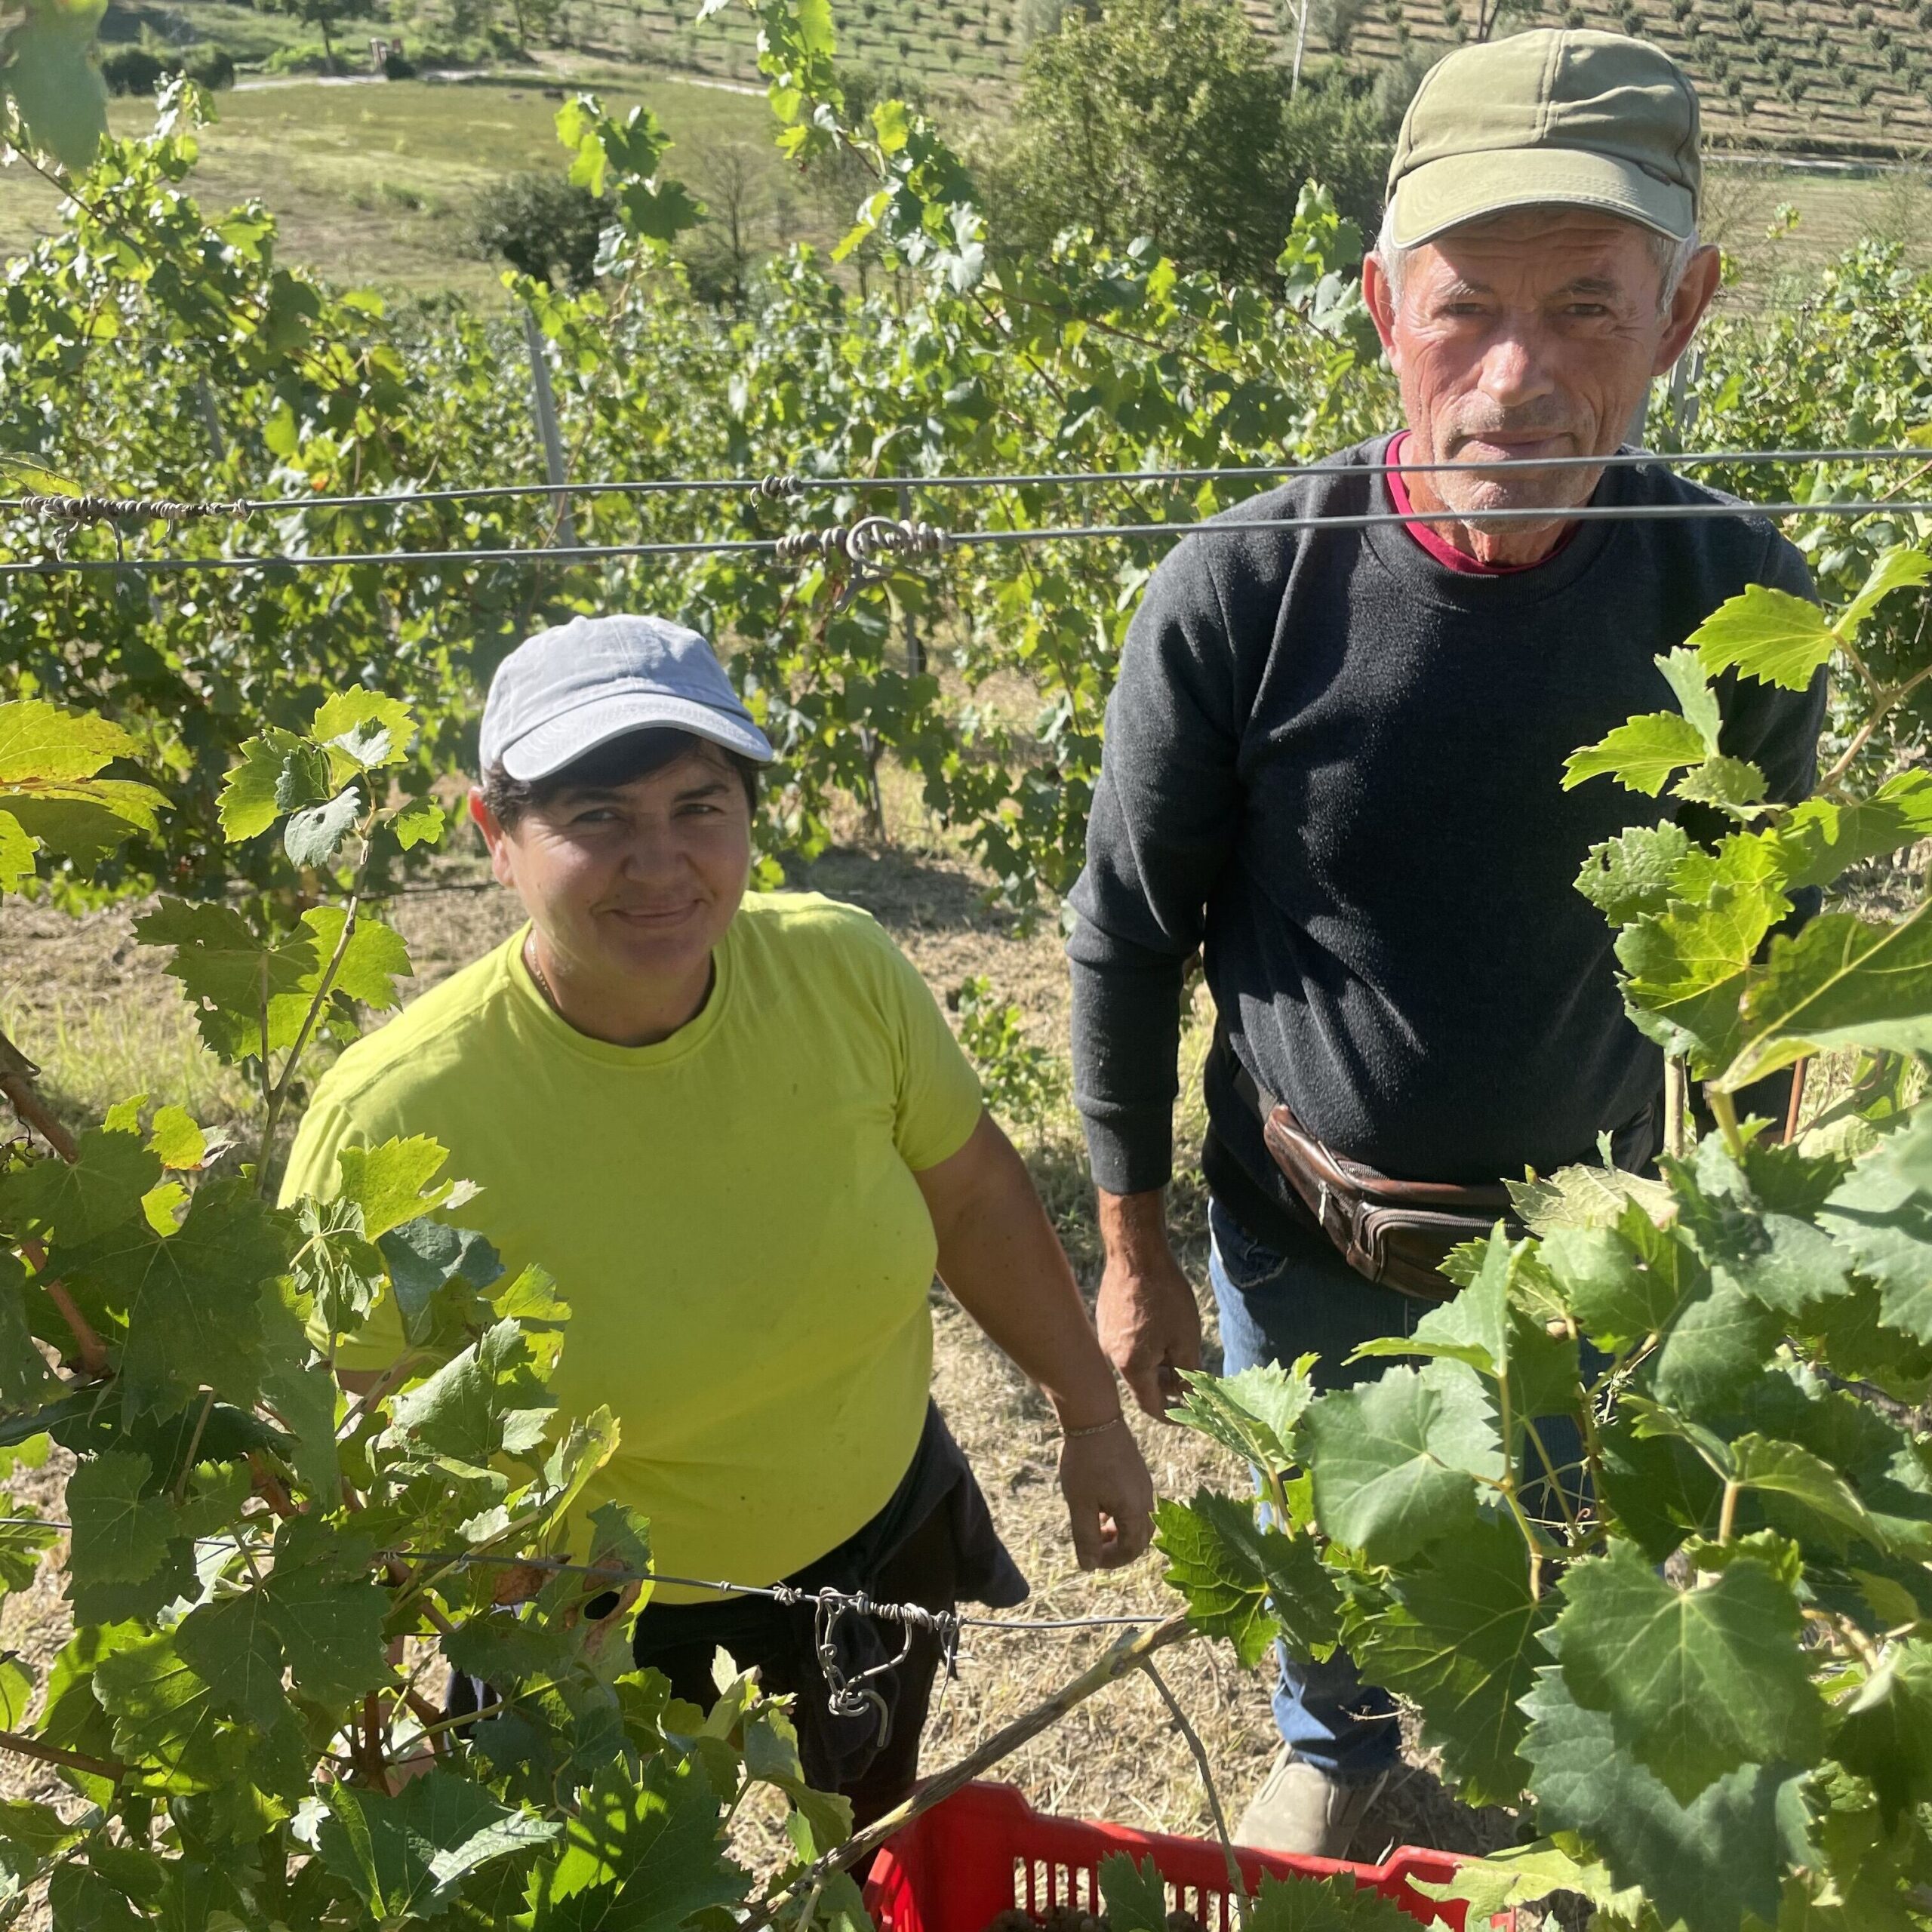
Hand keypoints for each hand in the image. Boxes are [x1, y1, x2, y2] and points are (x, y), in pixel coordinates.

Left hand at [1058, 1421, 1155, 1569]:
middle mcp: (1146, 1499)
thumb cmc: (1084, 1462)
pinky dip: (1120, 1513)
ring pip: (1138, 1520)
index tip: (1090, 1557)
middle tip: (1094, 1544)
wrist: (1095, 1417)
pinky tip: (1099, 1503)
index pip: (1132, 1550)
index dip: (1112, 1560)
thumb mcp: (1080, 1503)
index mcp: (1134, 1510)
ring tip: (1094, 1524)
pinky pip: (1136, 1503)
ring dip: (1118, 1530)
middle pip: (1140, 1537)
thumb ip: (1085, 1537)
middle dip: (1117, 1547)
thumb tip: (1089, 1566)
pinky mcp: (1138, 1473)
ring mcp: (1144, 1484)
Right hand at [1096, 1240, 1201, 1418]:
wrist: (1136, 1253)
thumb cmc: (1165, 1296)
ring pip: (1133, 1362)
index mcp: (1132, 1367)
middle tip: (1190, 1376)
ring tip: (1177, 1348)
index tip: (1187, 1417)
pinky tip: (1158, 1327)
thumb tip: (1192, 1396)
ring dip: (1155, 1363)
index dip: (1170, 1415)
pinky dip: (1143, 1345)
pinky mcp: (1104, 1318)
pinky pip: (1125, 1342)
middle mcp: (1111, 1356)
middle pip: (1141, 1383)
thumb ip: (1189, 1374)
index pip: (1150, 1405)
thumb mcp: (1186, 1339)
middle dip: (1166, 1385)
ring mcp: (1104, 1335)